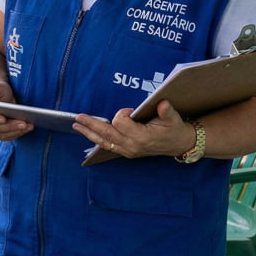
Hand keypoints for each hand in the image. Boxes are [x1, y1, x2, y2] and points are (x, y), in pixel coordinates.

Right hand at [0, 81, 32, 140]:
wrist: (0, 97)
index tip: (3, 118)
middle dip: (11, 126)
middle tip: (23, 123)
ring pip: (4, 134)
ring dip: (17, 131)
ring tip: (29, 125)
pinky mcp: (0, 134)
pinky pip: (9, 136)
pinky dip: (19, 133)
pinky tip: (29, 127)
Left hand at [73, 100, 195, 158]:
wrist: (178, 144)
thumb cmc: (174, 129)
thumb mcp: (173, 118)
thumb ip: (166, 111)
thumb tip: (162, 103)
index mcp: (142, 137)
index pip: (120, 122)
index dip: (122, 113)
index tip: (131, 110)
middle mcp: (132, 146)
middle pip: (106, 134)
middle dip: (91, 125)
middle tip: (78, 118)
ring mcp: (128, 151)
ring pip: (104, 142)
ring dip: (90, 133)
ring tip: (77, 126)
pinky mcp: (126, 152)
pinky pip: (108, 146)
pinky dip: (97, 140)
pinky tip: (89, 134)